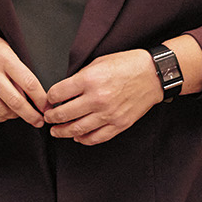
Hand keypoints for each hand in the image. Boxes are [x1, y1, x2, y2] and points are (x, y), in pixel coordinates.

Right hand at [0, 9, 45, 125]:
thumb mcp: (6, 48)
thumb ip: (17, 70)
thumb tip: (32, 94)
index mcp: (4, 58)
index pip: (29, 83)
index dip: (41, 99)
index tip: (48, 106)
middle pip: (16, 102)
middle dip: (32, 115)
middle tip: (40, 120)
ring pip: (2, 111)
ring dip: (15, 116)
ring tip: (21, 113)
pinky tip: (5, 113)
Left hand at [42, 49, 162, 144]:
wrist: (153, 75)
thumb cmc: (127, 65)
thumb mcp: (98, 62)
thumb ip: (80, 77)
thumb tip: (64, 91)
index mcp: (89, 80)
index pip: (58, 94)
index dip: (49, 98)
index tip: (48, 100)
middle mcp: (97, 98)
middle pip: (63, 114)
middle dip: (51, 117)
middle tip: (48, 117)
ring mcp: (108, 114)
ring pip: (77, 129)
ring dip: (62, 132)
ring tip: (56, 131)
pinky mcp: (119, 124)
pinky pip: (96, 137)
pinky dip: (83, 139)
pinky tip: (77, 137)